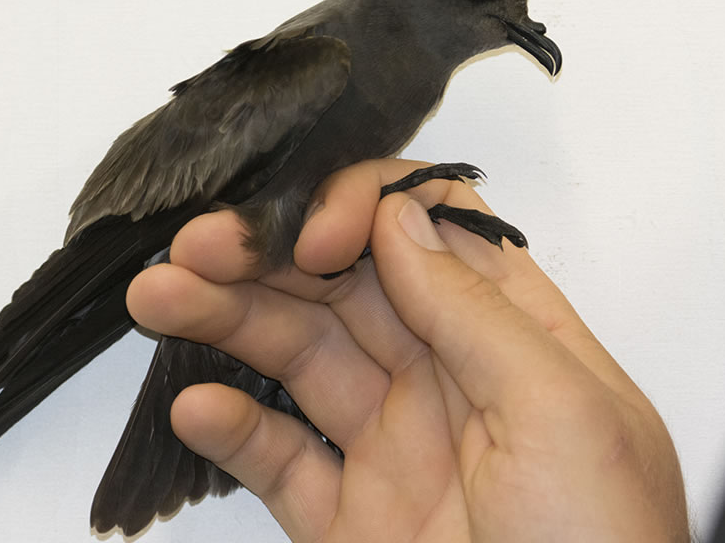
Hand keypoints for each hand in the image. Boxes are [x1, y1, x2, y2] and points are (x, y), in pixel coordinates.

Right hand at [126, 159, 688, 541]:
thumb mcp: (562, 414)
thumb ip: (478, 314)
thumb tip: (402, 221)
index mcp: (515, 340)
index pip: (431, 234)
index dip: (365, 211)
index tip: (316, 236)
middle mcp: (449, 380)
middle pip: (346, 287)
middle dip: (270, 255)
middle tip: (198, 245)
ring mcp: (394, 446)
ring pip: (299, 360)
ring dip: (228, 322)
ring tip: (161, 296)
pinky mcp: (350, 518)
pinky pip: (279, 462)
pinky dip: (233, 431)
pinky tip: (197, 408)